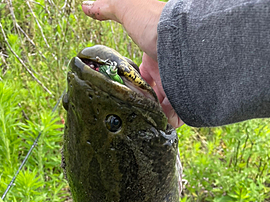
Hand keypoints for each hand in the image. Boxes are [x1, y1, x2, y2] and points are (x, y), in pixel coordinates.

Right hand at [82, 0, 183, 127]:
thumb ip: (108, 8)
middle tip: (130, 107)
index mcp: (154, 56)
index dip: (132, 83)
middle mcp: (166, 72)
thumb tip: (87, 6)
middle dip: (141, 102)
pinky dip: (165, 122)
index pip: (142, 74)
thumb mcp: (127, 9)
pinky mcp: (182, 101)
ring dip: (150, 114)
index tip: (124, 89)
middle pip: (151, 94)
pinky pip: (174, 117)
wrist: (179, 41)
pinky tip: (155, 123)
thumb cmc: (155, 23)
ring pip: (161, 107)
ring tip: (139, 117)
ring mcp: (175, 87)